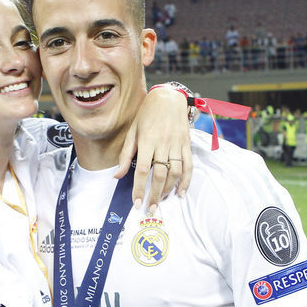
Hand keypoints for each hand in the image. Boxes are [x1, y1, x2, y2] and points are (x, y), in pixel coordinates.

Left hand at [115, 84, 191, 213]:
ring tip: (162, 200)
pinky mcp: (186, 144)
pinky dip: (186, 181)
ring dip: (169, 189)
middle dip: (154, 194)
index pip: (142, 169)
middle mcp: (162, 143)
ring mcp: (176, 144)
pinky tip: (180, 193)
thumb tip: (117, 176)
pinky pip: (188, 166)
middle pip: (159, 174)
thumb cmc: (146, 114)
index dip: (139, 188)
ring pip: (175, 172)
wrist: (169, 97)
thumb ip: (125, 154)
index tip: (136, 202)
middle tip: (151, 208)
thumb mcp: (132, 131)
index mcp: (146, 140)